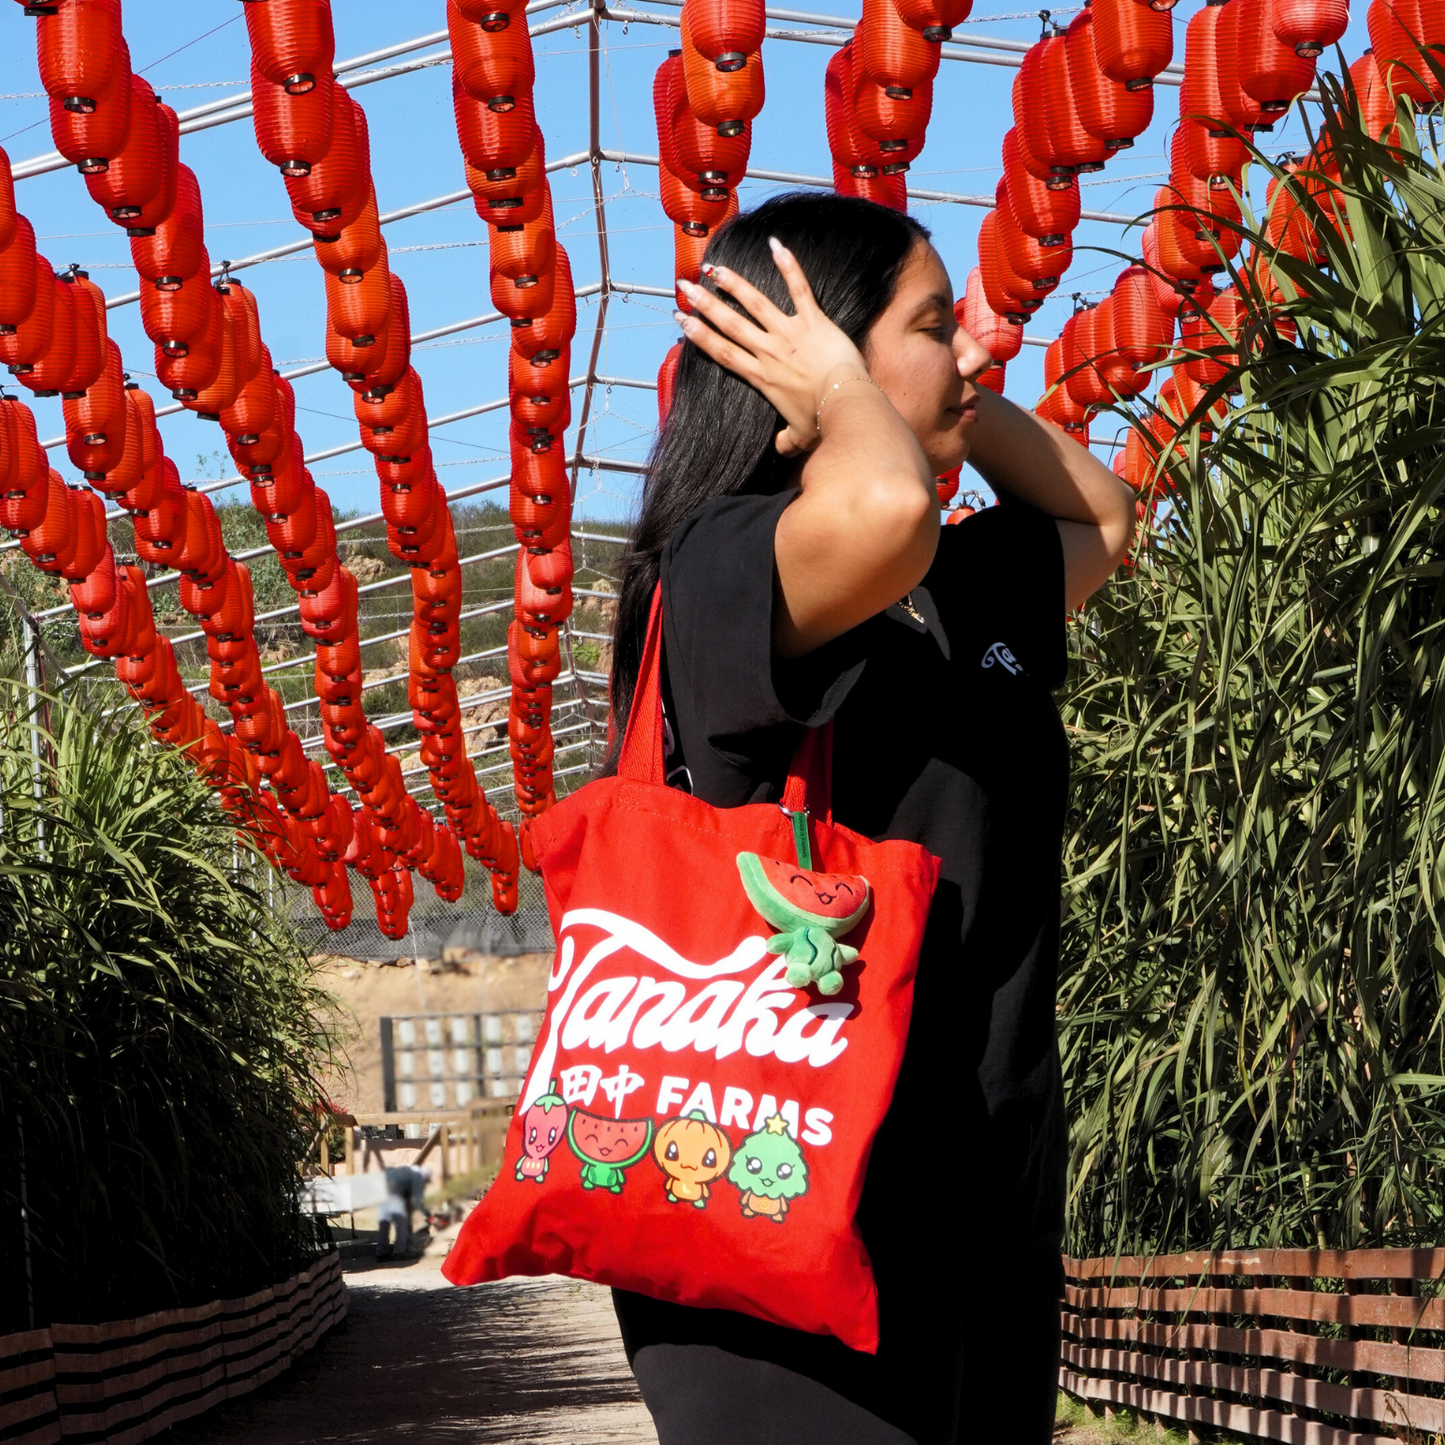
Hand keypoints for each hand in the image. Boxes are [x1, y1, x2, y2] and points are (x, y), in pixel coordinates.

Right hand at [675, 238, 872, 456]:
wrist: (845, 404)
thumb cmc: (822, 422)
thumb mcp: (799, 437)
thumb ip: (787, 440)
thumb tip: (782, 447)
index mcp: (761, 377)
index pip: (723, 352)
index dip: (700, 336)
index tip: (682, 321)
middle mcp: (769, 351)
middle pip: (729, 323)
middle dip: (704, 304)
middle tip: (683, 287)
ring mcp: (790, 333)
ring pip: (755, 302)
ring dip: (732, 283)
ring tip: (713, 267)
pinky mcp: (813, 321)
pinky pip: (799, 289)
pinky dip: (788, 266)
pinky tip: (775, 245)